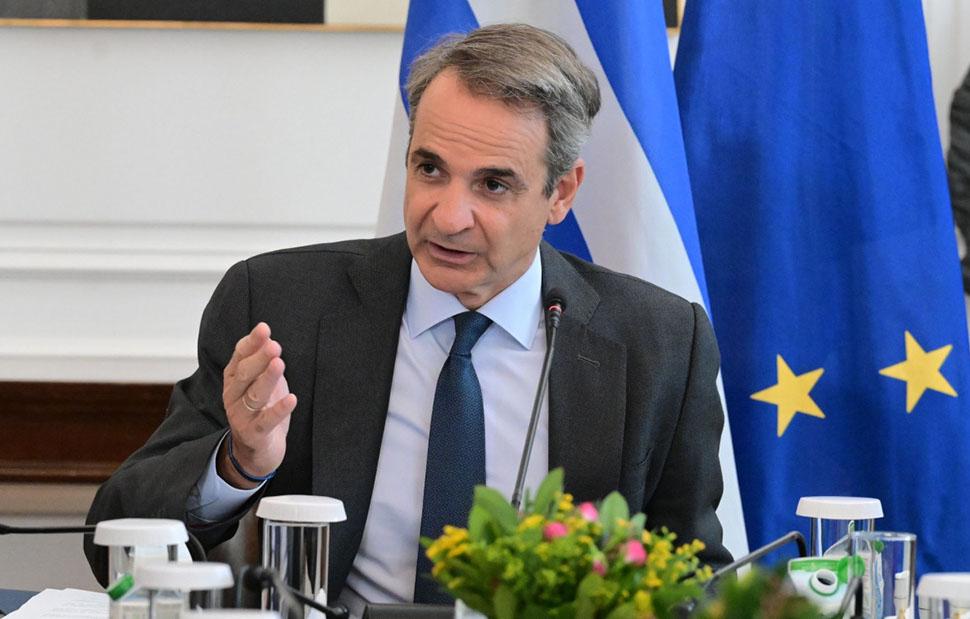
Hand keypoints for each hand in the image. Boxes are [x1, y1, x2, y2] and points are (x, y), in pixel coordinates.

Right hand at [218, 322, 296, 488]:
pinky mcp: (254, 434)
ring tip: (279, 364)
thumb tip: (269, 337)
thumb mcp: (260, 382)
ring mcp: (242, 416)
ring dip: (267, 379)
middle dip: (258, 358)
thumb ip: (262, 362)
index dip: (251, 343)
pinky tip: (292, 399)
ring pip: (254, 395)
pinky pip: (266, 421)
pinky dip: (279, 410)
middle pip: (244, 374)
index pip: (239, 357)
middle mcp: (233, 396)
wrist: (256, 451)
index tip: (264, 328)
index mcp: (234, 379)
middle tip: (274, 346)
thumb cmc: (260, 410)